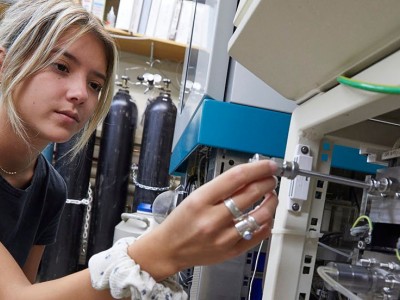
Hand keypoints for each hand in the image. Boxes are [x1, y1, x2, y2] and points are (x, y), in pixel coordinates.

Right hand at [128, 159, 278, 280]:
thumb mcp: (194, 197)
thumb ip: (221, 187)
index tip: (268, 165)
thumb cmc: (180, 222)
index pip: (236, 177)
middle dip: (267, 182)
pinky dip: (266, 223)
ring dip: (271, 202)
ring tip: (271, 197)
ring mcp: (223, 237)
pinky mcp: (230, 251)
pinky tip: (264, 217)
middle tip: (271, 178)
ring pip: (260, 216)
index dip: (258, 168)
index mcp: (200, 201)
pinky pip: (258, 236)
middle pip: (251, 194)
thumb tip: (248, 176)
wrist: (169, 249)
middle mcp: (212, 219)